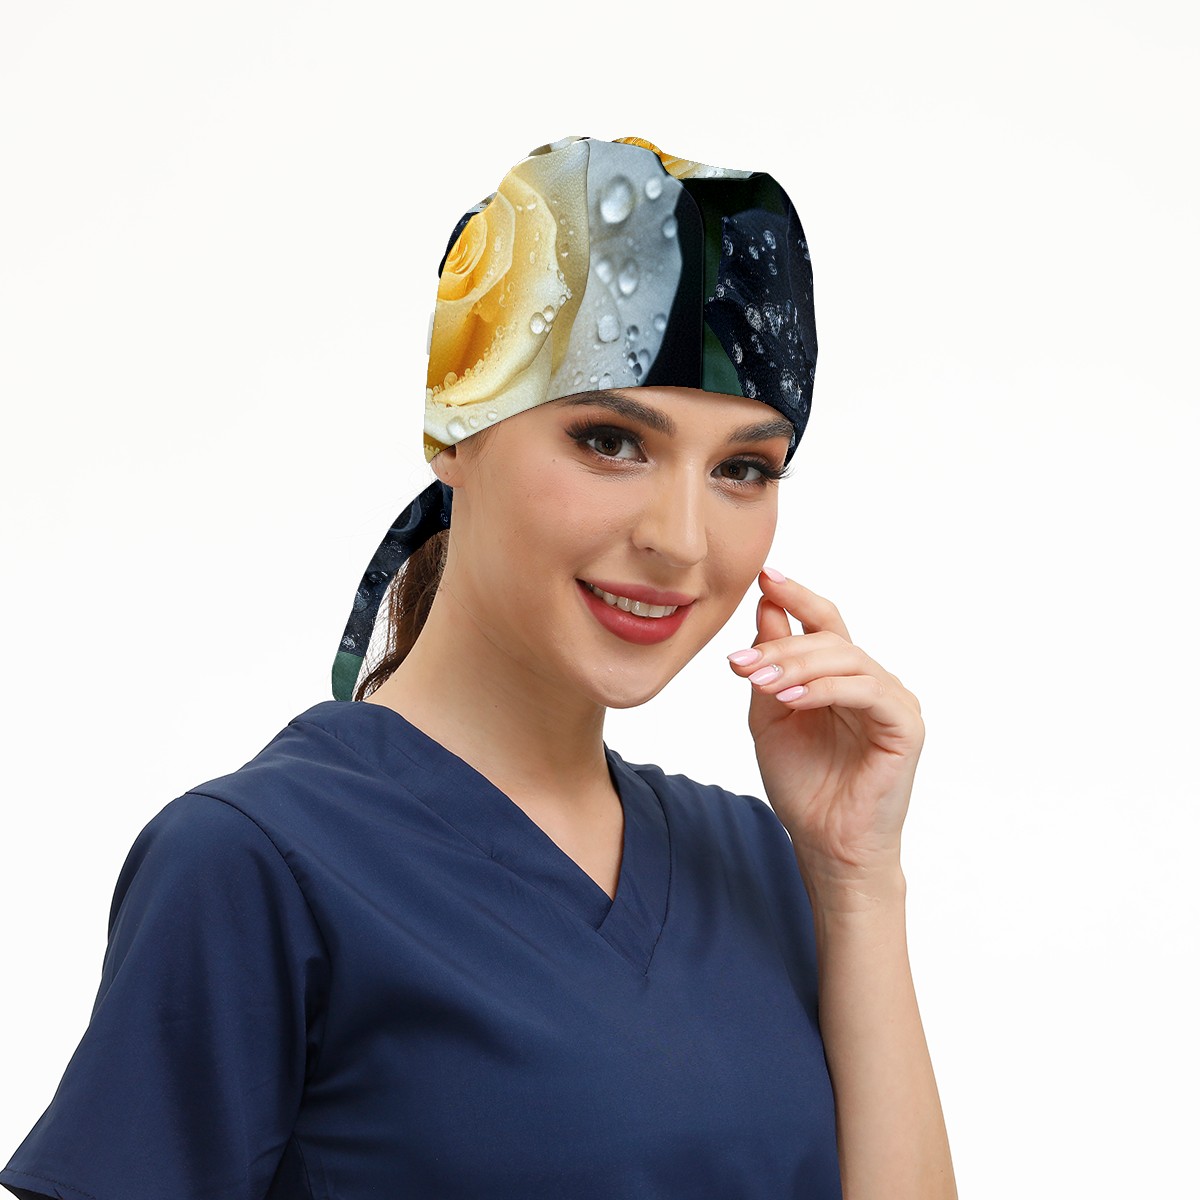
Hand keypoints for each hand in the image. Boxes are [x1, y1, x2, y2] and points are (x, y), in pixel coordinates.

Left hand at [726, 567, 924, 895]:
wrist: (826, 844)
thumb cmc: (803, 784)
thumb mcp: (771, 715)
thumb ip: (770, 665)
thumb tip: (765, 608)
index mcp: (841, 677)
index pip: (823, 621)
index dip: (796, 595)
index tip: (764, 575)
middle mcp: (871, 681)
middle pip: (829, 638)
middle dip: (780, 644)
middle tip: (740, 662)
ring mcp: (893, 701)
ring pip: (845, 659)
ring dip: (797, 665)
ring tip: (759, 681)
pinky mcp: (905, 726)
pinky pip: (865, 692)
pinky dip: (825, 690)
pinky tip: (791, 699)